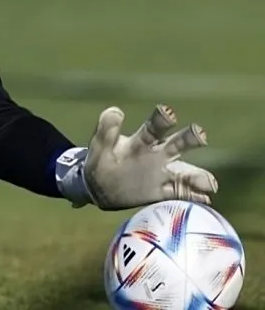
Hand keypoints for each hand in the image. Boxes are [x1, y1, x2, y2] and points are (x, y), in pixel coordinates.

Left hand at [56, 104, 218, 210]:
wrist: (99, 187)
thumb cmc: (102, 161)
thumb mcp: (100, 145)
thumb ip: (106, 129)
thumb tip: (116, 111)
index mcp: (142, 140)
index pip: (155, 127)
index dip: (162, 118)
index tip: (168, 113)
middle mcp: (157, 154)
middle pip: (178, 144)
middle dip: (190, 138)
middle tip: (200, 134)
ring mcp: (162, 174)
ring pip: (185, 172)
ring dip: (198, 175)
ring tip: (209, 183)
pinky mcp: (161, 193)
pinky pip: (180, 194)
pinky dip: (193, 196)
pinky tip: (205, 199)